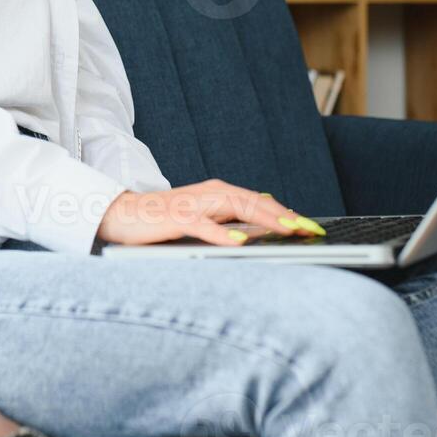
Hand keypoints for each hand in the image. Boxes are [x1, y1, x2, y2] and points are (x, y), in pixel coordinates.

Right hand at [94, 180, 325, 246]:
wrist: (123, 214)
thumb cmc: (165, 220)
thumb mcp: (204, 218)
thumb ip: (231, 216)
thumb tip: (265, 213)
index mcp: (218, 193)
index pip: (260, 202)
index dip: (287, 214)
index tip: (312, 228)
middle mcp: (210, 193)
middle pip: (254, 202)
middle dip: (284, 215)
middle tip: (310, 229)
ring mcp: (193, 204)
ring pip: (235, 207)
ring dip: (264, 219)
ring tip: (288, 229)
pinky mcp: (176, 218)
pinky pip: (203, 226)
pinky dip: (223, 234)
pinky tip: (241, 242)